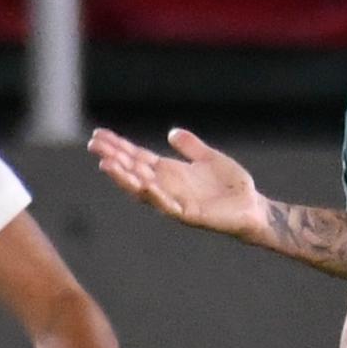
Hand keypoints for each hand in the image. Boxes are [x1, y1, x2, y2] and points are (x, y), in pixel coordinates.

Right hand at [86, 127, 268, 238]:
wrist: (253, 207)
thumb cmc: (232, 186)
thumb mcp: (209, 158)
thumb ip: (191, 146)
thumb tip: (172, 133)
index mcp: (169, 172)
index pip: (137, 157)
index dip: (118, 146)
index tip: (99, 135)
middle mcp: (167, 186)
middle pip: (134, 170)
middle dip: (114, 158)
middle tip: (94, 145)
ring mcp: (176, 201)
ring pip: (143, 190)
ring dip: (125, 178)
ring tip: (107, 165)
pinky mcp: (190, 214)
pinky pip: (168, 206)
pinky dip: (155, 195)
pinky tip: (144, 184)